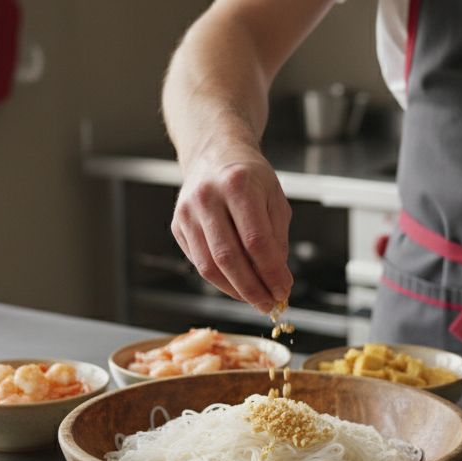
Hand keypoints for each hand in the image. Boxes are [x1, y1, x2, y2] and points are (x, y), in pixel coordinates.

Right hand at [171, 144, 292, 313]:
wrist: (214, 154)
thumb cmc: (249, 176)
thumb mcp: (274, 198)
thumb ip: (277, 238)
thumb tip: (277, 279)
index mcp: (237, 185)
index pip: (256, 241)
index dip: (271, 272)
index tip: (284, 290)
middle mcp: (207, 197)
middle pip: (229, 258)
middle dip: (252, 288)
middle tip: (269, 304)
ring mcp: (187, 212)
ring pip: (209, 266)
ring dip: (235, 290)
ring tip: (255, 299)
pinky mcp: (177, 226)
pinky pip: (198, 263)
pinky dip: (220, 280)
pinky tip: (237, 284)